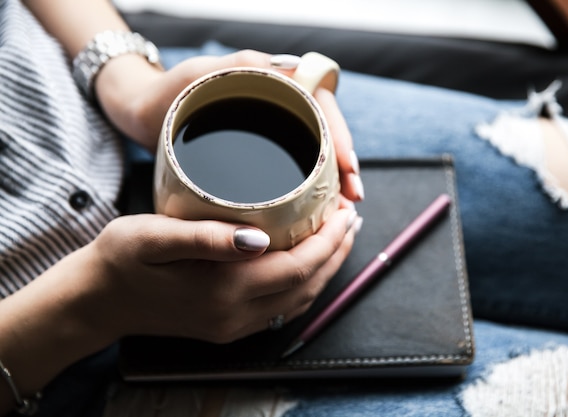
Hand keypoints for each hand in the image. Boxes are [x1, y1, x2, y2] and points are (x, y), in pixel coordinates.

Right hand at [84, 209, 357, 343]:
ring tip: (340, 238)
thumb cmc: (121, 259)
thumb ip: (206, 238)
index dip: (328, 240)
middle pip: (306, 286)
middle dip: (336, 251)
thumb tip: (258, 238)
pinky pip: (281, 309)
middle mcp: (234, 315)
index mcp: (223, 290)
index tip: (343, 211)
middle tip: (350, 218)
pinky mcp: (226, 327)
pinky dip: (305, 284)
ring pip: (299, 300)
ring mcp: (231, 326)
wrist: (98, 300)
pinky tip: (308, 264)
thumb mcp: (154, 236)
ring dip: (326, 269)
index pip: (297, 267)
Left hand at [95, 49, 363, 202]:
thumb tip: (297, 69)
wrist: (142, 114)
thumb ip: (244, 64)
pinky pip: (290, 168)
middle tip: (353, 198)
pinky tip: (314, 209)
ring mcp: (268, 131)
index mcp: (273, 84)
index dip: (338, 137)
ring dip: (331, 181)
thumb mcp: (203, 72)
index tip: (348, 169)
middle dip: (344, 166)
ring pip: (311, 155)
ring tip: (341, 208)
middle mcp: (278, 107)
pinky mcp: (257, 153)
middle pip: (323, 134)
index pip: (321, 106)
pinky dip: (306, 189)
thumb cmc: (167, 91)